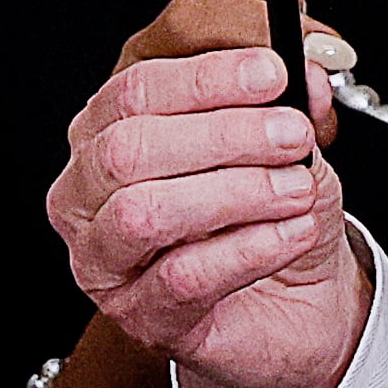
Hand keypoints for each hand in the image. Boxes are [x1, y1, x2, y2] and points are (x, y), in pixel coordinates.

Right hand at [47, 0, 370, 387]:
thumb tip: (299, 70)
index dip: (205, 78)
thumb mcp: (281, 141)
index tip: (273, 75)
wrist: (297, 303)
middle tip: (291, 135)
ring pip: (143, 214)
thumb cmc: (269, 217)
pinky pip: (183, 277)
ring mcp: (103, 263)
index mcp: (106, 137)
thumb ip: (281, 100)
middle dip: (222, 135)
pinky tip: (290, 234)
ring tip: (295, 190)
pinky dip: (249, 249)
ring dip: (234, 193)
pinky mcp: (138, 316)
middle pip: (126, 150)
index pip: (132, 93)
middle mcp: (87, 199)